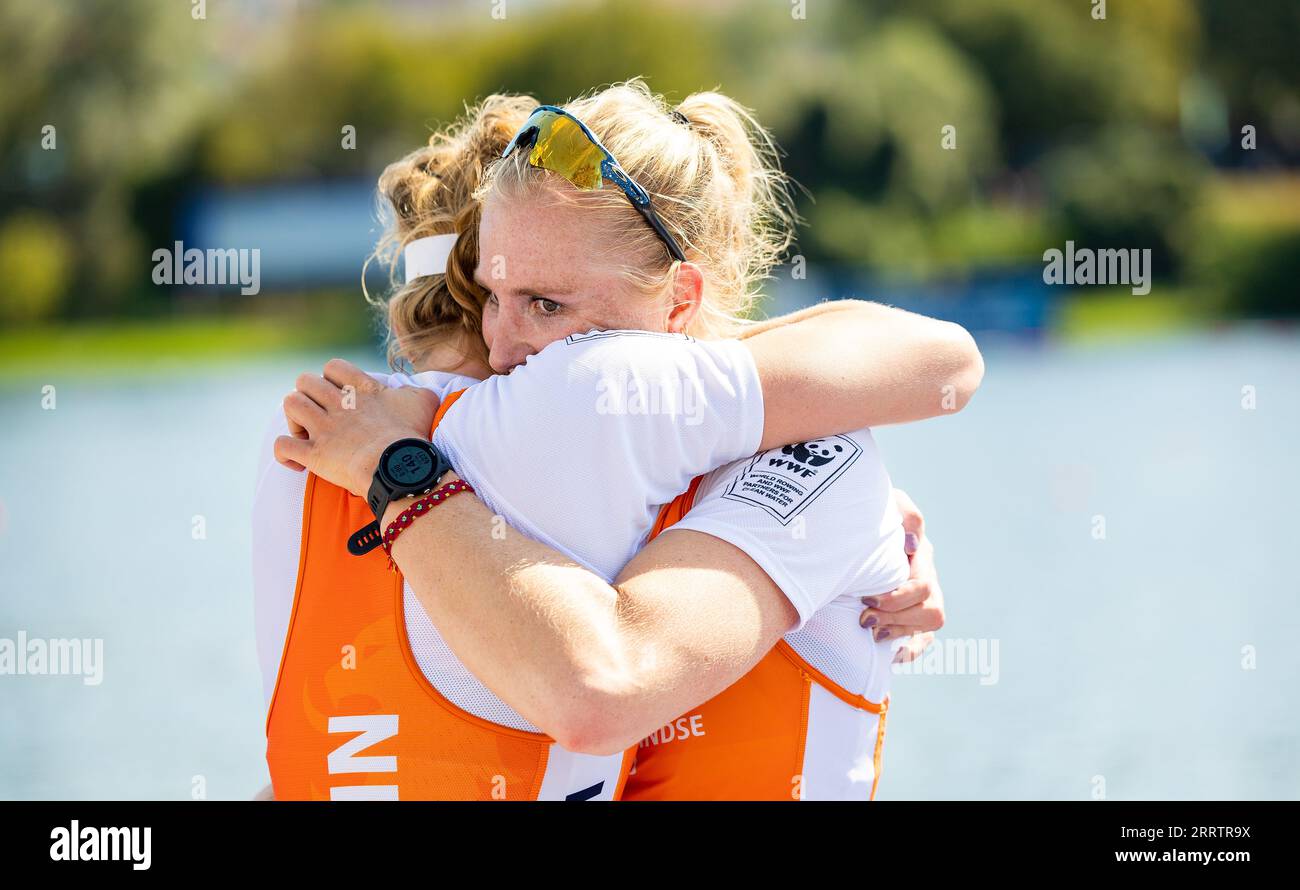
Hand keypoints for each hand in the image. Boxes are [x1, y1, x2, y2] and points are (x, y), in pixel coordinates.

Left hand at [274, 358, 439, 497]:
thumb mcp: (424, 402)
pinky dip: (284, 453)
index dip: (332, 378)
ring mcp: (323, 428)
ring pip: (290, 404)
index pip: (334, 366)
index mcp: (361, 389)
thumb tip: (411, 390)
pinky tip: (298, 462)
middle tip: (321, 414)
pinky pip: (282, 446)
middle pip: (305, 381)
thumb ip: (416, 389)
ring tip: (306, 433)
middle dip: (309, 395)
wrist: (400, 466)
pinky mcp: (314, 455)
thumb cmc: (413, 436)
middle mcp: (338, 404)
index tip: (341, 394)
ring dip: (294, 418)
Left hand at [858, 487, 944, 663]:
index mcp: (921, 555)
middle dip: (897, 617)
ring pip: (930, 625)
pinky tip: (890, 653)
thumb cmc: (866, 516)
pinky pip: (924, 641)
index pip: (922, 585)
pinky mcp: (915, 616)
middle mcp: (928, 578)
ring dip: (900, 631)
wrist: (848, 531)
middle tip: (864, 618)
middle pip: (931, 610)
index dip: (897, 598)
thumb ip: (904, 513)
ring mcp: (924, 598)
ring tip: (871, 630)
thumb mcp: (885, 504)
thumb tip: (912, 545)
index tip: (866, 598)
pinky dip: (909, 650)